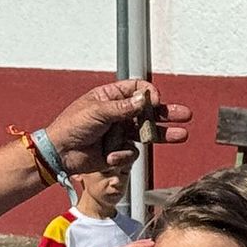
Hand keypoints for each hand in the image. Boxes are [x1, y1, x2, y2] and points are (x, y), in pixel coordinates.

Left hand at [42, 80, 191, 173]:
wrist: (61, 153)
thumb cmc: (72, 126)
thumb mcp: (97, 111)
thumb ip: (124, 107)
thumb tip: (145, 99)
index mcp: (110, 97)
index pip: (137, 90)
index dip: (149, 95)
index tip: (157, 101)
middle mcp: (119, 114)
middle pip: (149, 112)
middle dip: (168, 114)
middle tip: (185, 115)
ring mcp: (121, 132)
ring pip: (148, 132)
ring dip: (163, 135)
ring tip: (182, 135)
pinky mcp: (121, 150)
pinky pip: (133, 152)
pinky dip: (123, 155)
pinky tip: (110, 156)